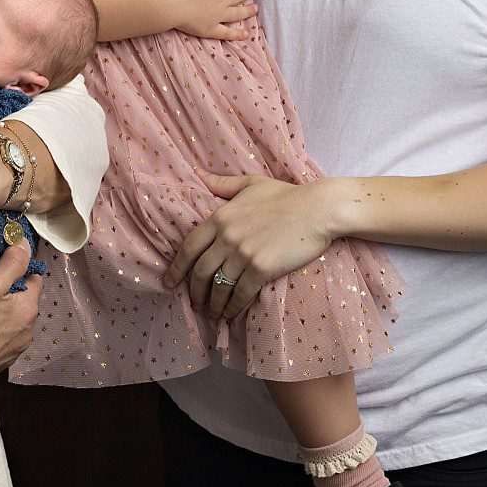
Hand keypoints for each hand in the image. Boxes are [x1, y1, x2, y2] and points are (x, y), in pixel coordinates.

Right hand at [0, 241, 43, 395]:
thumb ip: (12, 262)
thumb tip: (24, 244)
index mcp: (29, 309)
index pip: (34, 278)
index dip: (19, 268)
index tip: (2, 265)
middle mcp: (28, 331)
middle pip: (23, 301)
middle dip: (9, 292)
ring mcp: (14, 349)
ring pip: (11, 321)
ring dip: (0, 314)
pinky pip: (0, 340)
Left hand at [164, 172, 337, 319]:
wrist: (318, 209)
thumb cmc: (286, 195)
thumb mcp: (250, 183)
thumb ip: (222, 183)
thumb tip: (196, 172)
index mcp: (220, 217)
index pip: (188, 247)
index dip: (176, 269)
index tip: (169, 283)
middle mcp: (227, 236)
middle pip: (200, 271)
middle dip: (194, 292)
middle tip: (193, 304)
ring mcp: (243, 253)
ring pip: (218, 286)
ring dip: (213, 304)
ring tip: (212, 313)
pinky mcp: (261, 268)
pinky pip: (240, 294)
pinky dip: (232, 307)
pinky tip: (230, 314)